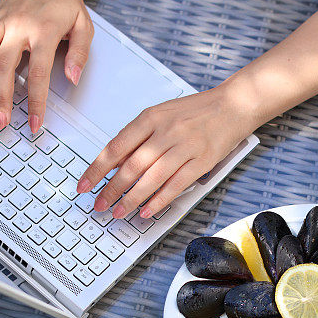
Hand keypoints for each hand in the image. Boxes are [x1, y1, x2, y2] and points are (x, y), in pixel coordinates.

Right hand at [0, 0, 92, 132]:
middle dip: (4, 98)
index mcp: (44, 30)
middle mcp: (19, 25)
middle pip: (6, 67)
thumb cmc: (64, 3)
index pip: (38, 73)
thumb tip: (72, 78)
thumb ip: (79, 54)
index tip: (34, 121)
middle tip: (3, 121)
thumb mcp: (83, 26)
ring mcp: (1, 21)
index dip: (35, 102)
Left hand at [77, 85, 258, 218]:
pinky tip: (147, 210)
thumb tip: (114, 163)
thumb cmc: (196, 111)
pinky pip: (176, 185)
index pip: (116, 146)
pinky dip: (159, 200)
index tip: (84, 185)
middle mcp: (166, 131)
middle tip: (99, 205)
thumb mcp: (162, 114)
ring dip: (132, 199)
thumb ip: (139, 136)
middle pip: (131, 166)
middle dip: (111, 189)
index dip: (96, 169)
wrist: (233, 105)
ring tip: (119, 212)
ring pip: (151, 178)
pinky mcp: (202, 161)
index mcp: (151, 117)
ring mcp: (185, 147)